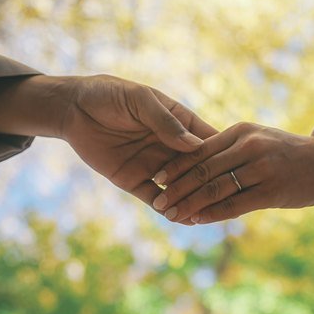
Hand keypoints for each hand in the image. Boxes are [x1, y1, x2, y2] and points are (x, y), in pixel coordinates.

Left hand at [47, 75, 217, 203]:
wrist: (73, 108)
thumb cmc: (109, 94)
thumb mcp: (140, 100)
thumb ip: (166, 122)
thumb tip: (196, 145)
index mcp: (178, 122)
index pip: (207, 141)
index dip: (222, 154)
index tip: (240, 167)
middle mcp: (170, 146)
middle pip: (198, 169)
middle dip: (211, 185)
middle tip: (228, 200)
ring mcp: (154, 165)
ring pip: (180, 188)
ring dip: (192, 201)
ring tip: (206, 215)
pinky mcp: (135, 180)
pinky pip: (155, 199)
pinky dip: (167, 209)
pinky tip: (179, 219)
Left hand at [149, 123, 313, 223]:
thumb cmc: (285, 152)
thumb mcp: (256, 139)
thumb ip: (227, 149)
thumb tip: (191, 165)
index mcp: (240, 131)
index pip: (199, 150)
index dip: (175, 166)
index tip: (156, 179)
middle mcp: (249, 146)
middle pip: (203, 169)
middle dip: (177, 188)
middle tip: (158, 202)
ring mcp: (261, 168)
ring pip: (215, 188)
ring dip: (190, 204)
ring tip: (172, 215)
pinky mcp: (271, 190)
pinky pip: (234, 205)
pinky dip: (212, 213)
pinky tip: (196, 220)